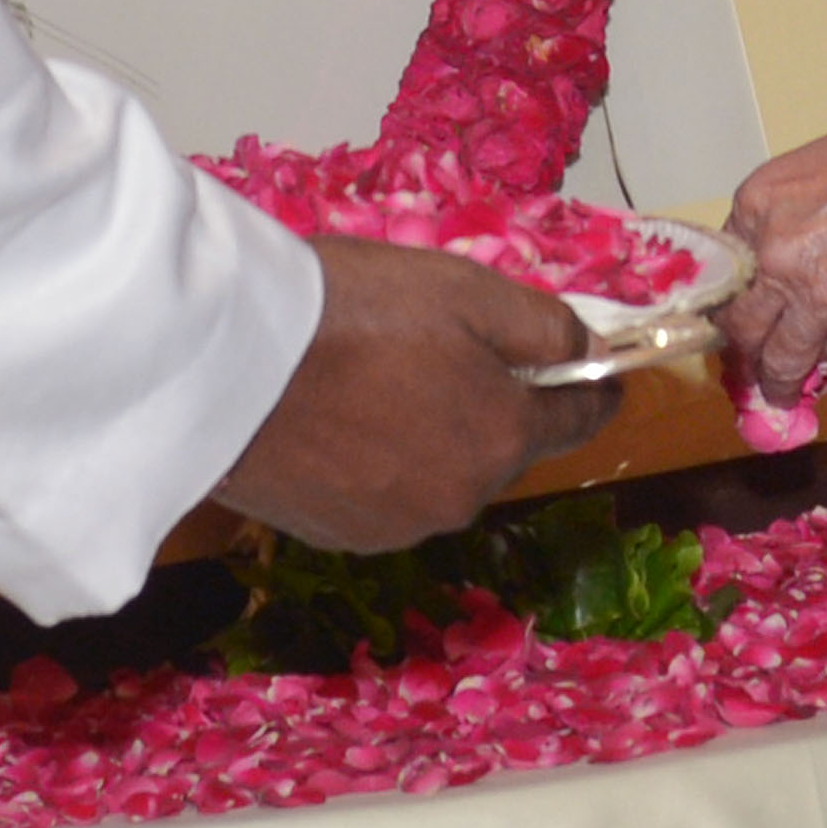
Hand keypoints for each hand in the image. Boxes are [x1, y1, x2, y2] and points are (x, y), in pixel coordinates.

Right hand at [211, 234, 615, 553]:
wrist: (228, 365)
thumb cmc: (353, 312)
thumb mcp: (465, 290)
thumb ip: (544, 325)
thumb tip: (590, 349)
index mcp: (504, 437)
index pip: (579, 418)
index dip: (592, 387)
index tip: (597, 371)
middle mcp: (463, 498)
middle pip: (502, 446)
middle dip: (492, 405)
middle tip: (442, 348)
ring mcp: (399, 528)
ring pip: (442, 475)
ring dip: (432, 438)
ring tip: (378, 382)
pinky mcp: (340, 537)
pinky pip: (385, 497)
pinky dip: (380, 465)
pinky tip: (340, 422)